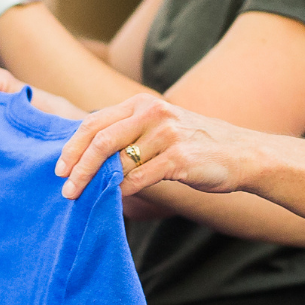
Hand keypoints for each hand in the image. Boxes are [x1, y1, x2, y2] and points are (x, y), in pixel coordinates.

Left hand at [56, 91, 259, 199]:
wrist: (243, 154)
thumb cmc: (198, 145)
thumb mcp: (162, 127)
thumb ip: (130, 134)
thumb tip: (90, 159)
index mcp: (143, 104)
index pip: (94, 122)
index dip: (72, 146)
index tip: (60, 168)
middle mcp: (153, 113)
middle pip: (100, 140)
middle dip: (77, 167)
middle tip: (66, 188)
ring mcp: (167, 135)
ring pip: (118, 161)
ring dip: (97, 183)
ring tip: (85, 198)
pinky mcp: (180, 158)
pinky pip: (140, 178)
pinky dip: (122, 191)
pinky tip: (114, 200)